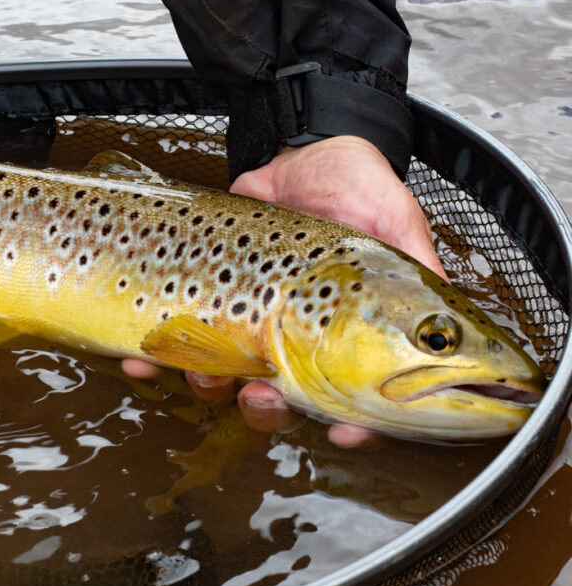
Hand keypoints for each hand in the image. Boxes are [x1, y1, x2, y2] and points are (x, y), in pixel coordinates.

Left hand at [124, 135, 436, 446]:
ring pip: (226, 383)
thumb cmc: (356, 187)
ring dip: (210, 385)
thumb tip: (445, 315)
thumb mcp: (397, 222)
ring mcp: (249, 326)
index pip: (359, 402)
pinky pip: (178, 344)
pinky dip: (155, 357)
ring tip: (200, 364)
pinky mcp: (207, 303)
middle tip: (262, 393)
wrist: (296, 151)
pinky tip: (140, 357)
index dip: (356, 429)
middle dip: (267, 410)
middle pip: (283, 405)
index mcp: (352, 338)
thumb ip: (418, 269)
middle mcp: (299, 342)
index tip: (345, 434)